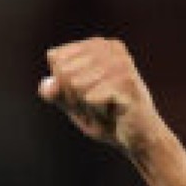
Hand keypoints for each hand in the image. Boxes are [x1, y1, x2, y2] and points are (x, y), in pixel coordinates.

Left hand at [40, 38, 163, 153]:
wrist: (138, 139)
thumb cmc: (105, 119)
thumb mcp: (73, 105)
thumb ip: (57, 93)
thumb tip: (47, 87)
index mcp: (96, 45)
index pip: (56, 58)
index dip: (63, 86)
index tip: (86, 96)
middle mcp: (109, 47)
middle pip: (64, 72)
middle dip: (74, 98)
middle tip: (97, 106)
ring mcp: (120, 62)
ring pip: (75, 85)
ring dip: (86, 107)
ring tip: (106, 109)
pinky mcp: (126, 81)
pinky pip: (90, 98)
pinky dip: (98, 113)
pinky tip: (114, 113)